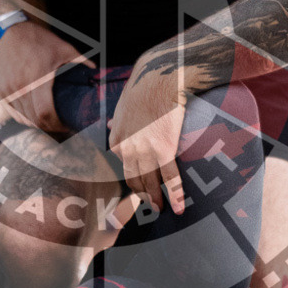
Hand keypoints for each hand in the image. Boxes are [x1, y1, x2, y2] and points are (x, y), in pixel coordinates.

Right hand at [0, 20, 93, 132]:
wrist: (8, 30)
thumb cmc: (38, 39)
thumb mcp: (63, 48)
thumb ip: (81, 62)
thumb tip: (96, 72)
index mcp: (37, 78)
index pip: (45, 113)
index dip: (57, 124)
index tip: (67, 125)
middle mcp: (19, 87)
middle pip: (34, 120)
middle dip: (49, 126)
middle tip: (60, 125)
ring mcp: (7, 90)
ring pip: (23, 118)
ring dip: (37, 123)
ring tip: (48, 120)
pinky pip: (12, 112)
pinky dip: (24, 117)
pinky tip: (33, 115)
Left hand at [108, 63, 186, 213]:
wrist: (160, 78)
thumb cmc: (143, 87)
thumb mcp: (122, 104)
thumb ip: (116, 120)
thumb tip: (108, 124)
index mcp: (116, 138)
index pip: (120, 165)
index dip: (129, 178)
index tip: (136, 188)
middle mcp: (127, 148)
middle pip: (133, 178)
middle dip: (140, 195)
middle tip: (148, 206)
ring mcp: (145, 150)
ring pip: (150, 182)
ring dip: (156, 199)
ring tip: (160, 210)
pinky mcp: (164, 149)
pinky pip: (170, 177)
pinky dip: (175, 194)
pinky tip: (179, 207)